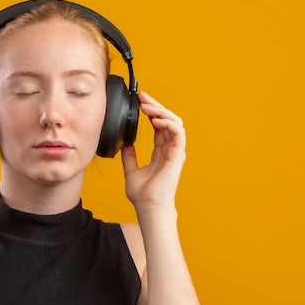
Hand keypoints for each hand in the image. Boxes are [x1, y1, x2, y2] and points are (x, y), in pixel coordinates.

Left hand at [121, 91, 185, 211]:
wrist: (148, 207)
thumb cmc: (143, 195)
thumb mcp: (131, 170)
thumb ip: (129, 157)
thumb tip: (126, 145)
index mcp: (160, 152)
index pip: (159, 126)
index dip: (151, 112)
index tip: (139, 102)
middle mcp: (169, 150)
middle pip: (167, 120)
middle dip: (156, 105)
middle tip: (142, 96)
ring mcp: (175, 152)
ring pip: (174, 123)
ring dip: (161, 111)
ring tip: (147, 107)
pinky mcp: (178, 155)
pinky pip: (178, 133)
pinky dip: (168, 123)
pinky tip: (156, 120)